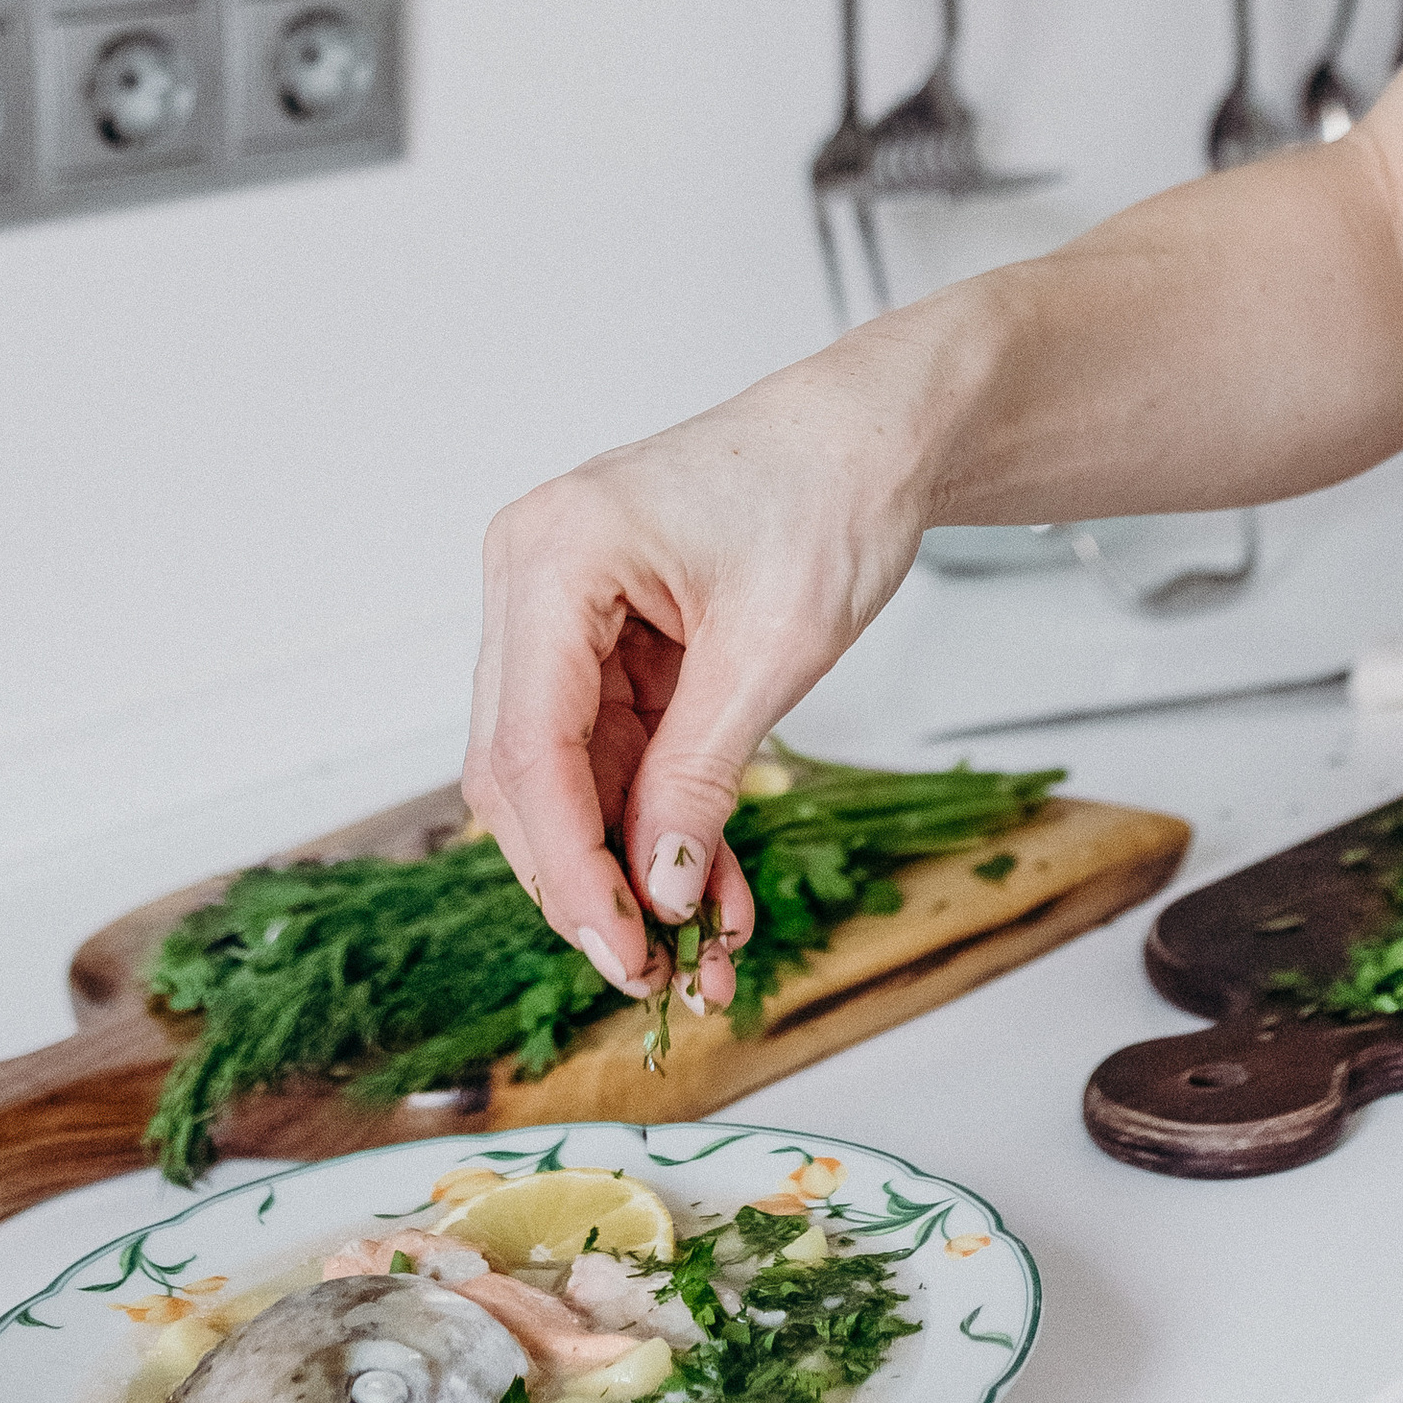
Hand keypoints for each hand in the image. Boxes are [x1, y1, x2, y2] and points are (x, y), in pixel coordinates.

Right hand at [465, 368, 925, 1009]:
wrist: (877, 432)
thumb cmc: (832, 494)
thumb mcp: (776, 650)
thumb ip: (699, 775)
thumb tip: (653, 891)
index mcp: (554, 556)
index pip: (527, 747)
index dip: (569, 867)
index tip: (622, 953)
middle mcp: (531, 577)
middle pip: (524, 769)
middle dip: (589, 877)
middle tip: (653, 970)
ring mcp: (559, 607)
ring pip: (568, 774)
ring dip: (631, 861)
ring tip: (703, 944)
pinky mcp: (600, 635)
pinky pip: (613, 750)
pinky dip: (658, 817)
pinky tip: (710, 886)